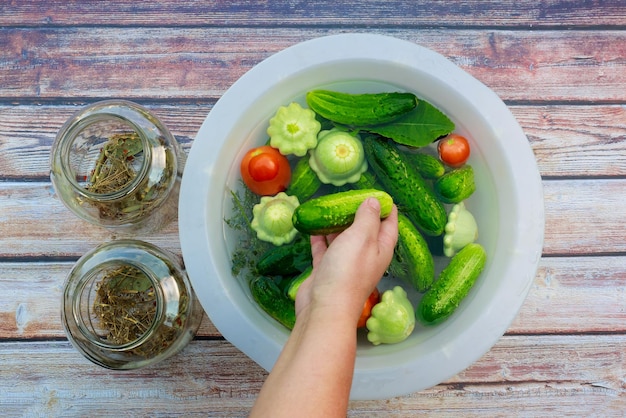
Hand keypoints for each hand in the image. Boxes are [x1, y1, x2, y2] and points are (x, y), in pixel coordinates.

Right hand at [295, 197, 398, 325]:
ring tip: (329, 206)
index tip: (377, 192)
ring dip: (337, 223)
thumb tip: (375, 201)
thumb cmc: (348, 271)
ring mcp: (346, 263)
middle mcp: (366, 255)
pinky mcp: (327, 269)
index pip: (389, 223)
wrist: (325, 307)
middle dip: (358, 212)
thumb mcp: (362, 237)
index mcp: (381, 248)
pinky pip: (325, 249)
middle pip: (365, 229)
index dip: (385, 207)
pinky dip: (320, 237)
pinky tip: (313, 225)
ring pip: (344, 238)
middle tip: (347, 195)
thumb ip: (368, 218)